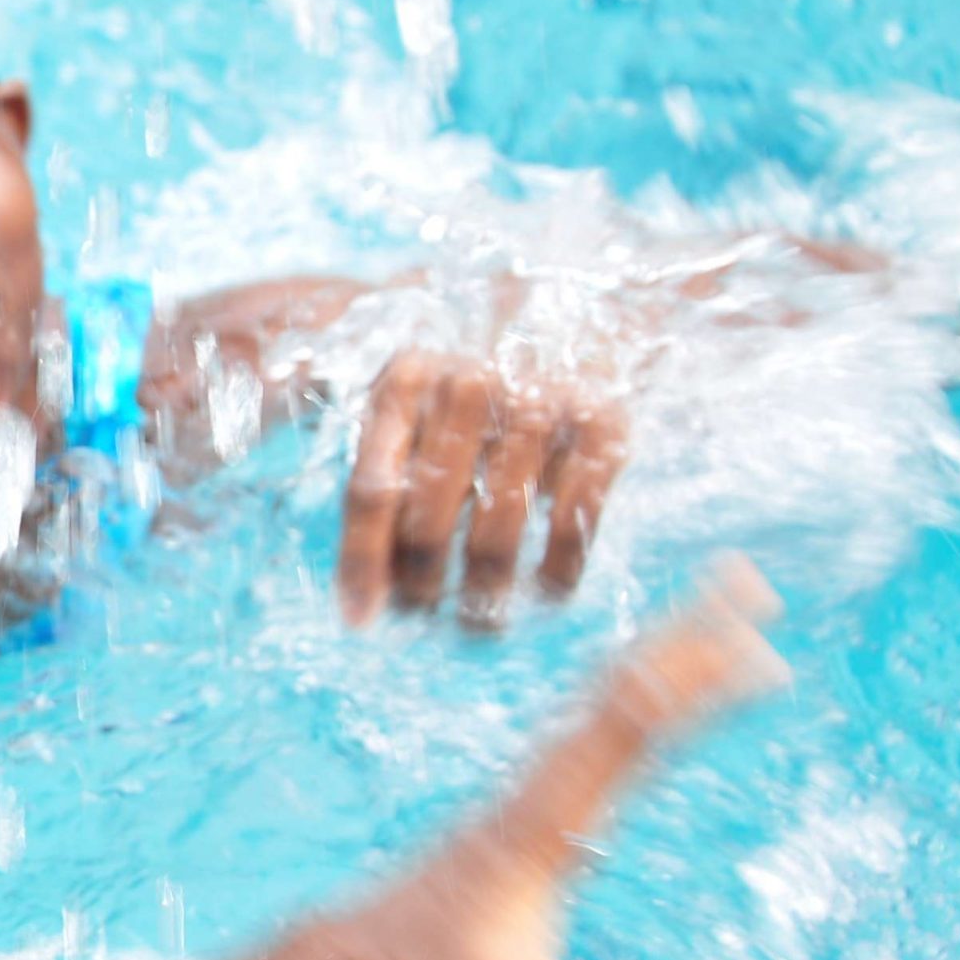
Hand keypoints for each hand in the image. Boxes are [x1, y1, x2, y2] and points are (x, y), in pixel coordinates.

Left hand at [278, 556, 785, 959]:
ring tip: (716, 619)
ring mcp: (529, 798)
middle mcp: (537, 795)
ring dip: (661, 662)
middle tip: (748, 583)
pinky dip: (628, 704)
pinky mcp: (523, 814)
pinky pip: (588, 741)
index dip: (687, 684)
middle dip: (687, 640)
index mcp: (541, 824)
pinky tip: (646, 690)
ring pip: (605, 712)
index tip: (746, 642)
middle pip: (623, 699)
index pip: (627, 735)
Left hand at [338, 350, 628, 629]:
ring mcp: (537, 402)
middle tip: (424, 615)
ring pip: (497, 528)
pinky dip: (554, 574)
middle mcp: (467, 384)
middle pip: (431, 514)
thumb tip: (360, 609)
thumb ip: (377, 499)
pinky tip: (540, 595)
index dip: (364, 560)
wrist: (564, 338)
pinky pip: (569, 524)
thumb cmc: (461, 404)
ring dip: (485, 590)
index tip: (362, 620)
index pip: (373, 489)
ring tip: (477, 620)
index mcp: (404, 382)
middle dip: (422, 580)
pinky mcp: (599, 426)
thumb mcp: (406, 424)